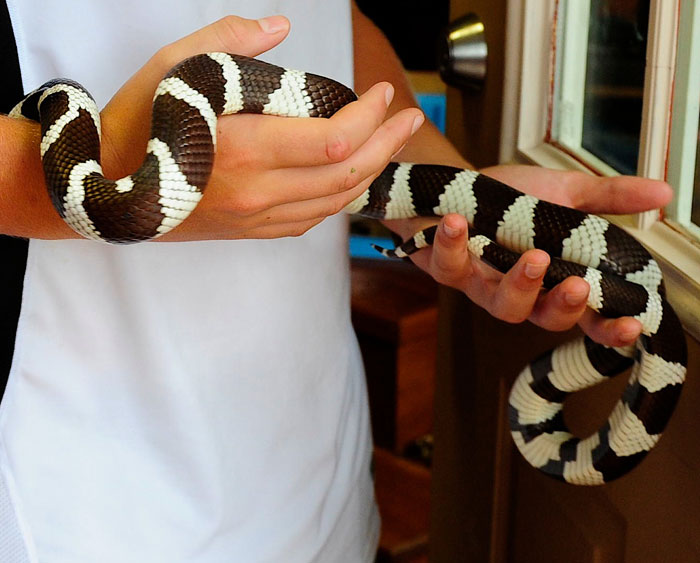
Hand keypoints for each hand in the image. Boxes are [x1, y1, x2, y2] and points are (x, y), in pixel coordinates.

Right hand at [100, 16, 423, 240]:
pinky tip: (351, 173)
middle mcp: (258, 192)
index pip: (335, 138)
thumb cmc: (136, 126)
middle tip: (407, 116)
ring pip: (336, 199)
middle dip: (387, 142)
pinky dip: (341, 194)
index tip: (382, 91)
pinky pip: (313, 218)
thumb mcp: (174, 68)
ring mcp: (258, 218)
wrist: (106, 191)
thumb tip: (282, 26)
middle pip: (348, 172)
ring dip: (372, 169)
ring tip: (391, 141)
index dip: (370, 115)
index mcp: (244, 149)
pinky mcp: (254, 231)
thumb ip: (231, 40)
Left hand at [393, 165, 672, 346]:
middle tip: (579, 284)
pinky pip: (447, 266)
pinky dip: (452, 244)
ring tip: (533, 256)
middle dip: (563, 306)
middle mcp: (519, 292)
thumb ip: (608, 198)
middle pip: (543, 318)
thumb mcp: (563, 193)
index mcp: (553, 280)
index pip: (587, 316)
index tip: (632, 324)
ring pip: (500, 304)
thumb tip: (663, 193)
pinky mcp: (446, 270)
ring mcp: (481, 285)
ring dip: (518, 283)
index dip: (608, 327)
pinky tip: (457, 222)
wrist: (454, 187)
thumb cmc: (509, 200)